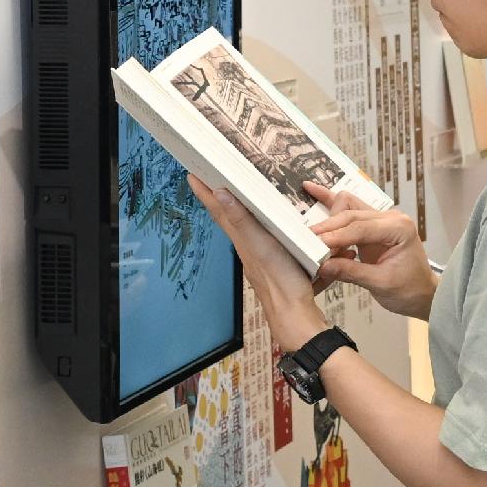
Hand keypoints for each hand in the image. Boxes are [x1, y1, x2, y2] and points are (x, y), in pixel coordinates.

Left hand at [187, 177, 327, 348]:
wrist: (294, 313)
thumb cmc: (278, 279)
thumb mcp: (260, 244)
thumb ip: (241, 220)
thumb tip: (219, 193)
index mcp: (242, 238)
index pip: (219, 210)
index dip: (205, 191)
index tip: (192, 173)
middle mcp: (247, 244)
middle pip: (228, 216)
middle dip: (219, 195)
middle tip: (211, 177)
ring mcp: (261, 253)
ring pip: (245, 225)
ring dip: (238, 207)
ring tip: (237, 191)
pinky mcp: (276, 259)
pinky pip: (263, 234)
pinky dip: (261, 221)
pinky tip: (270, 220)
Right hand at [308, 190, 439, 319]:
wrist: (422, 294)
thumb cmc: (408, 289)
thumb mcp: (381, 284)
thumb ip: (352, 272)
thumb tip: (322, 266)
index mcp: (398, 228)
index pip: (361, 227)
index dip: (336, 235)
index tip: (315, 244)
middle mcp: (390, 217)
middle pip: (351, 214)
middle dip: (329, 228)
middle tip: (307, 242)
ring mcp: (381, 219)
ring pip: (348, 207)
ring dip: (329, 218)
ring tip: (309, 233)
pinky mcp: (371, 225)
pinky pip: (349, 211)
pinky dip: (331, 203)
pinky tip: (312, 190)